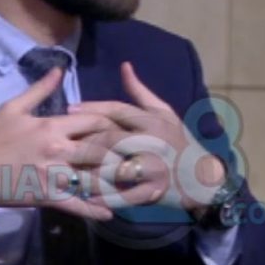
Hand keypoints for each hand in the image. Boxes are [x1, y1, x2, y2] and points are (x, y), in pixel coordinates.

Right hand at [0, 68, 124, 220]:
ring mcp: (55, 176)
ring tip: (135, 181)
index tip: (126, 125)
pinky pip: (77, 205)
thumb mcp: (13, 108)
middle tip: (141, 152)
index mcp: (51, 126)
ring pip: (94, 177)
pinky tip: (110, 212)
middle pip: (103, 147)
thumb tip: (59, 70)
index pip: (94, 120)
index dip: (114, 121)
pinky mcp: (48, 198)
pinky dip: (94, 210)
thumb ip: (40, 90)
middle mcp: (58, 150)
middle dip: (124, 149)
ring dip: (116, 179)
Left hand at [69, 62, 226, 215]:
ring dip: (89, 172)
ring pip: (114, 168)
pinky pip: (125, 195)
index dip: (92, 108)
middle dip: (84, 142)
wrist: (203, 177)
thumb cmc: (179, 141)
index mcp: (153, 120)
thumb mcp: (165, 113)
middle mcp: (153, 142)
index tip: (69, 109)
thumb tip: (124, 66)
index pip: (117, 111)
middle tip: (60, 144)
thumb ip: (140, 92)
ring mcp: (154, 168)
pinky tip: (88, 199)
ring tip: (67, 172)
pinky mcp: (154, 191)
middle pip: (110, 139)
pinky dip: (106, 198)